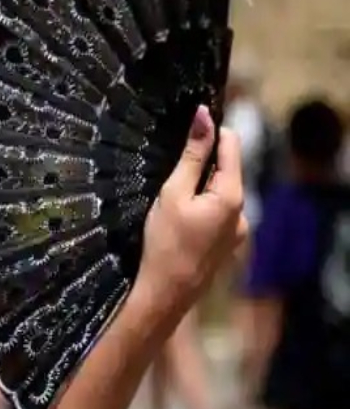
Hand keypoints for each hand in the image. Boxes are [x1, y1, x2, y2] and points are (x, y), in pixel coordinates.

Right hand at [129, 105, 247, 329]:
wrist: (166, 292)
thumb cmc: (164, 241)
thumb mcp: (173, 193)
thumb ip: (192, 156)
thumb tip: (204, 116)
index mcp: (231, 195)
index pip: (231, 145)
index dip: (210, 132)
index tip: (188, 128)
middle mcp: (243, 211)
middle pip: (225, 169)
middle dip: (201, 164)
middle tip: (170, 173)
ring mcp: (239, 230)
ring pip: (221, 192)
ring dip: (201, 188)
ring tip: (171, 201)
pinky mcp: (229, 243)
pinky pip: (219, 212)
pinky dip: (203, 207)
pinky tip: (181, 221)